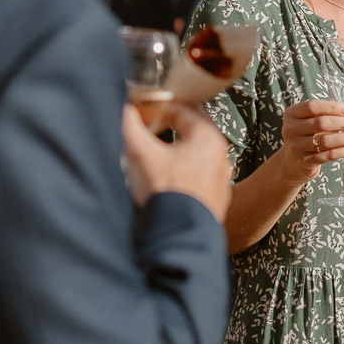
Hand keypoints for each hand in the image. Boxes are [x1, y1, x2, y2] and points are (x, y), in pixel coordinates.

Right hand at [122, 102, 231, 220]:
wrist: (179, 236)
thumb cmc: (166, 193)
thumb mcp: (141, 153)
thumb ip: (129, 125)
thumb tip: (122, 107)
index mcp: (208, 139)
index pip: (184, 111)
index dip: (160, 109)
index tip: (145, 112)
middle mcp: (220, 158)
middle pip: (193, 134)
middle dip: (172, 130)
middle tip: (153, 130)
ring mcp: (220, 182)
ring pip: (197, 159)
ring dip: (178, 155)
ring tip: (158, 160)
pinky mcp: (215, 203)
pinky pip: (199, 182)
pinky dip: (184, 178)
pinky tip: (168, 186)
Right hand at [276, 99, 343, 181]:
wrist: (294, 162)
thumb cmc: (310, 135)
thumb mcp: (321, 121)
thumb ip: (343, 115)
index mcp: (293, 113)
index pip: (312, 106)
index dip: (332, 107)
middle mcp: (291, 129)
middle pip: (320, 123)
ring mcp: (297, 146)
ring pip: (325, 141)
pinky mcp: (305, 161)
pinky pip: (328, 155)